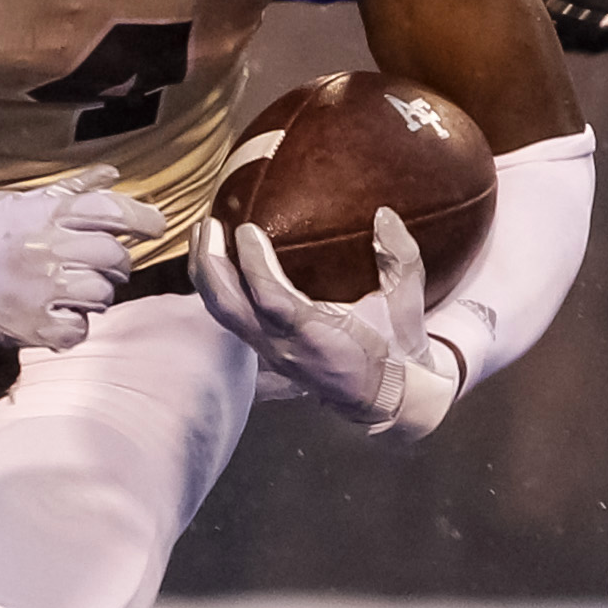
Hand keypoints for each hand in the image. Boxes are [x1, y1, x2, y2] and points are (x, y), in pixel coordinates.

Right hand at [0, 164, 163, 350]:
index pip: (109, 211)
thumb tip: (111, 173)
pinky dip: (73, 326)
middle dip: (116, 263)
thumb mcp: (19, 203)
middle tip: (101, 267)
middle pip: (113, 256)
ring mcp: (41, 289)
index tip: (155, 226)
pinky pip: (79, 328)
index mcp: (45, 216)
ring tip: (71, 292)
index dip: (141, 218)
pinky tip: (57, 316)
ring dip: (95, 296)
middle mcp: (47, 249)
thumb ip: (71, 191)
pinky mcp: (34, 326)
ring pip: (102, 294)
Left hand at [193, 207, 459, 440]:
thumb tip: (384, 212)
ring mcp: (269, 351)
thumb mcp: (405, 300)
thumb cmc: (395, 345)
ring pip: (222, 314)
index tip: (247, 229)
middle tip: (208, 224)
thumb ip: (399, 255)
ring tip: (202, 236)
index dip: (254, 263)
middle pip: (229, 307)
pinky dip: (216, 288)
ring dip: (206, 274)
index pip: (270, 298)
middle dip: (210, 264)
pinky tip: (214, 261)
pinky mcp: (264, 351)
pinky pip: (229, 319)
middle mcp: (283, 345)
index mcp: (315, 334)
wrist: (387, 395)